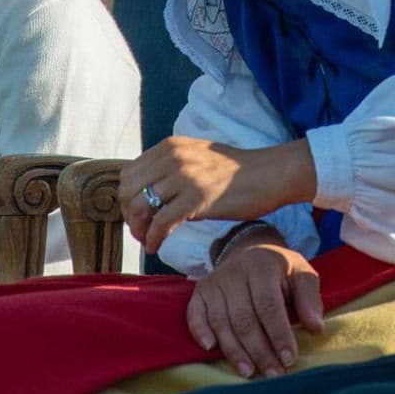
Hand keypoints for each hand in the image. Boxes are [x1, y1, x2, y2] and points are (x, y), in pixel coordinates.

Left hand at [118, 136, 315, 253]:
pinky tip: (156, 246)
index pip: (129, 173)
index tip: (135, 214)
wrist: (267, 174)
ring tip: (147, 241)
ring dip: (139, 229)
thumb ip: (172, 166)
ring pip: (140, 206)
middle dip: (128, 214)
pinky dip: (154, 238)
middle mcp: (172, 157)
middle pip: (129, 190)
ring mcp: (183, 177)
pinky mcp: (196, 199)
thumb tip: (149, 187)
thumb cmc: (235, 171)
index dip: (127, 197)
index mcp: (169, 147)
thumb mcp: (196, 157)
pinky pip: (161, 222)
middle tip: (139, 231)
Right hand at [186, 230, 323, 377]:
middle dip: (259, 350)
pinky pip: (195, 312)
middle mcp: (234, 272)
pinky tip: (210, 348)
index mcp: (262, 266)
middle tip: (274, 374)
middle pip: (244, 318)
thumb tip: (315, 327)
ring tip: (249, 372)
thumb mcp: (301, 274)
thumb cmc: (280, 270)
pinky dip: (199, 330)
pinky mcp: (201, 290)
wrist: (250, 251)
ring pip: (221, 321)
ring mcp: (215, 281)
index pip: (268, 306)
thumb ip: (309, 298)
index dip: (278, 335)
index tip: (289, 359)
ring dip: (234, 350)